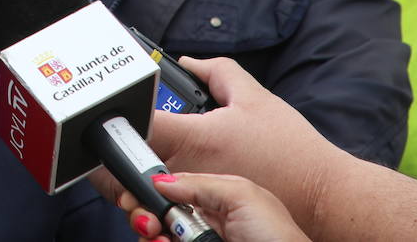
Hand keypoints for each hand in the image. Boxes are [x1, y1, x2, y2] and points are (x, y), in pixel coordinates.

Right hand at [120, 173, 309, 241]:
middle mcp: (201, 221)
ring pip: (155, 234)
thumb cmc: (280, 237)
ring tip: (157, 235)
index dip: (149, 185)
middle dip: (143, 211)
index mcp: (214, 195)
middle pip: (154, 210)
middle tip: (147, 218)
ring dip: (148, 232)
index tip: (136, 190)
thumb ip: (199, 183)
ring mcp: (197, 241)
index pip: (169, 184)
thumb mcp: (242, 194)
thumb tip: (158, 181)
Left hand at [137, 56, 347, 226]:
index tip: (118, 109)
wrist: (321, 195)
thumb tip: (189, 63)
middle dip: (120, 152)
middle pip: (127, 164)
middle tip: (123, 140)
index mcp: (191, 138)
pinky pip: (163, 210)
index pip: (135, 125)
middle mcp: (184, 171)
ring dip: (134, 180)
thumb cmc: (290, 148)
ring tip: (141, 165)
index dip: (120, 115)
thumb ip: (217, 71)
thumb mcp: (254, 97)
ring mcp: (190, 200)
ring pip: (140, 193)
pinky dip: (157, 201)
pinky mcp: (199, 217)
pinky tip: (166, 189)